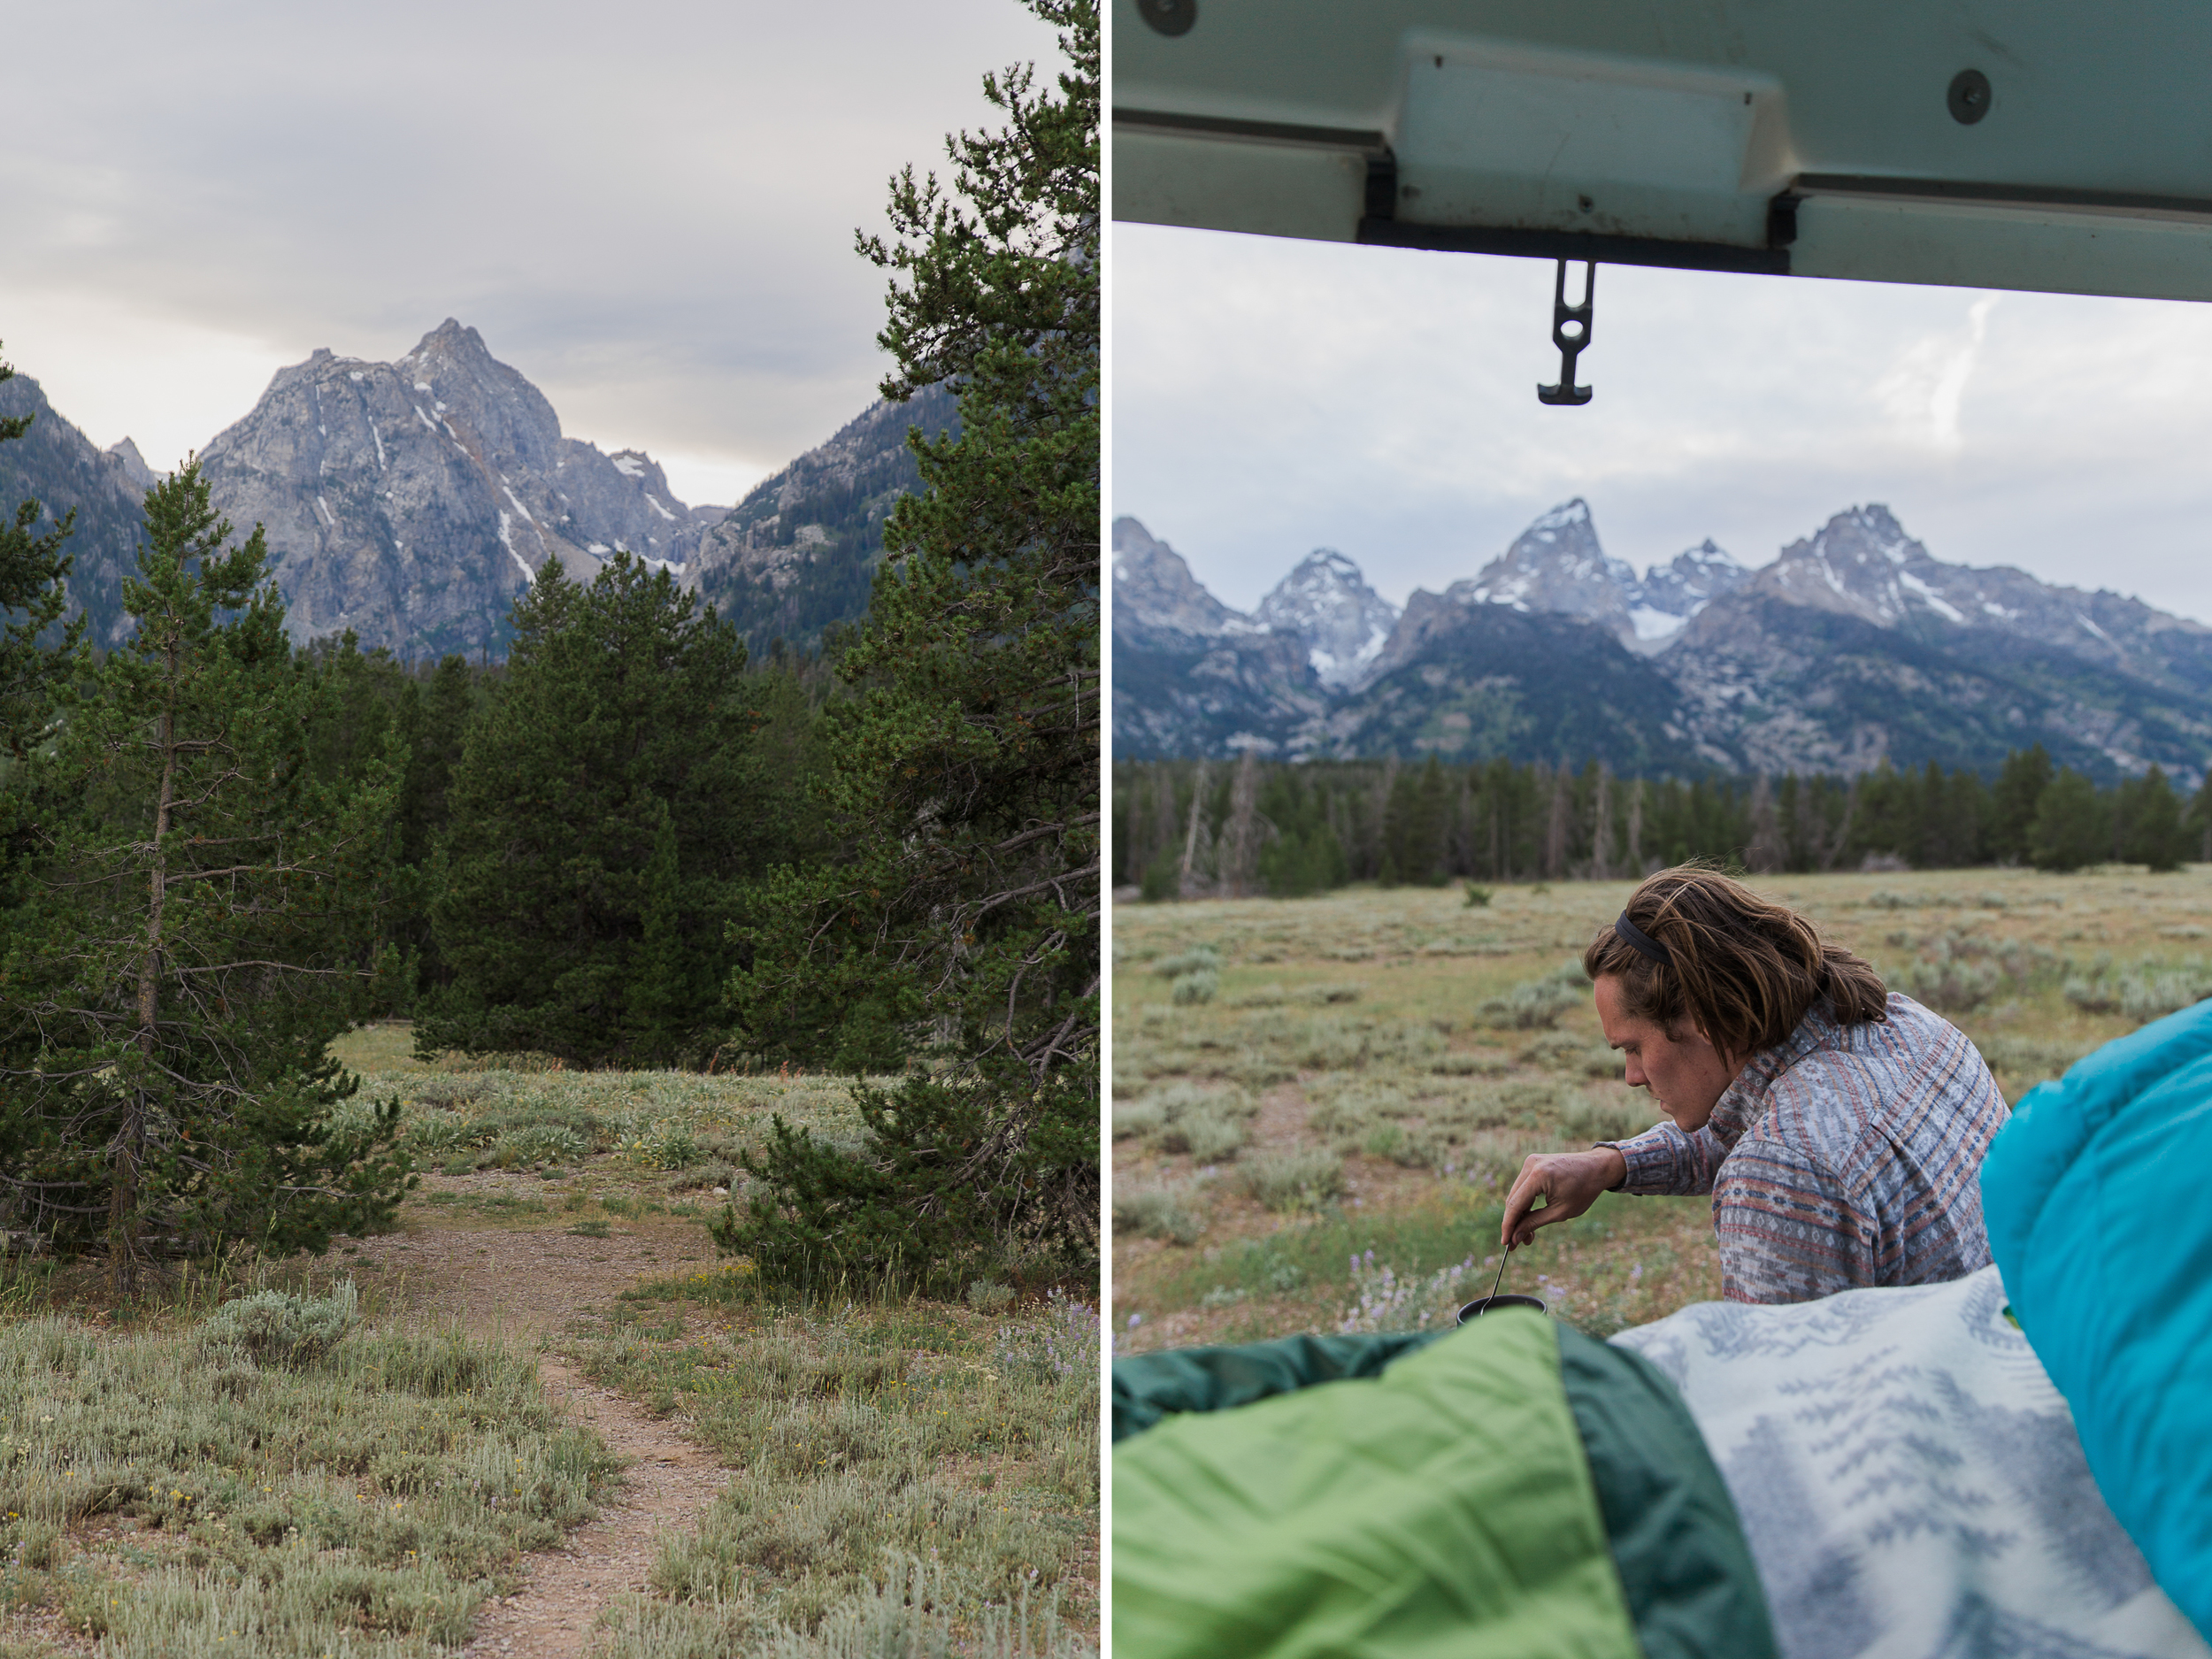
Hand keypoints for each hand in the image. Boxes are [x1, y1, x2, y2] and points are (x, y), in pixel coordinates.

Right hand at [1500, 1148, 1626, 1249]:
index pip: (1514, 1204)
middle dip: (1514, 1223)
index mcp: (1538, 1176)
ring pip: (1516, 1194)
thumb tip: (1514, 1237)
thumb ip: (1534, 1223)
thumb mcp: (1560, 1212)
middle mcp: (1530, 1165)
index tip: (1506, 1244)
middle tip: (1517, 1243)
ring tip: (1527, 1235)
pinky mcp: (1533, 1163)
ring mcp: (1531, 1162)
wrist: (1597, 1168)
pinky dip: (1525, 1202)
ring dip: (1519, 1214)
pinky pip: (1523, 1186)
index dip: (1508, 1226)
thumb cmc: (1584, 1190)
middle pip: (1512, 1199)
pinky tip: (1529, 1218)